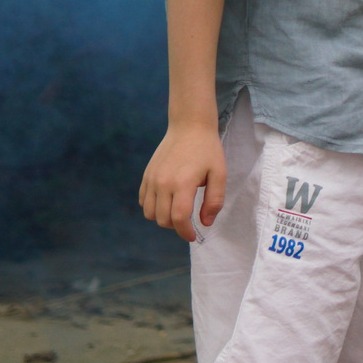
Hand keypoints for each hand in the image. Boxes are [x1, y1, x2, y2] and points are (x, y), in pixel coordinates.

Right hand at [139, 122, 226, 241]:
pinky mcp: (146, 176)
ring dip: (163, 218)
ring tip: (178, 211)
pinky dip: (153, 207)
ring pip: (150, 213)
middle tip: (189, 222)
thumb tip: (205, 223)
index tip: (193, 236)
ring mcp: (151, 179)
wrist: (189, 126)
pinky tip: (167, 201)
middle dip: (177, 226)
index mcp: (182, 184)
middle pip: (163, 220)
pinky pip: (143, 201)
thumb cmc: (208, 149)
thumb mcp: (219, 173)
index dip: (186, 232)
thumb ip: (214, 200)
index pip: (178, 218)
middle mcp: (162, 183)